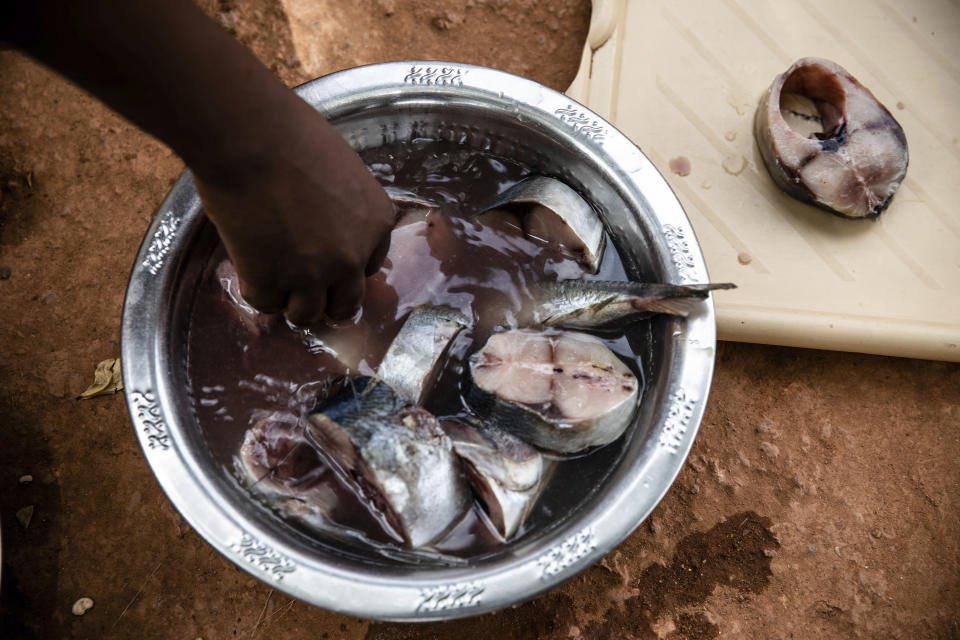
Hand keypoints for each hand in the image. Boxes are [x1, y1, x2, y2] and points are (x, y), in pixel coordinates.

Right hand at [194, 99, 394, 325]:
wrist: (251, 137)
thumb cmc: (291, 135)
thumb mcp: (341, 168)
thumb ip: (343, 205)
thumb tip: (326, 221)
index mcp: (376, 222)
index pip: (368, 267)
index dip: (344, 267)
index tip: (326, 261)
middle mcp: (351, 256)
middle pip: (344, 303)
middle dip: (324, 299)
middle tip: (301, 287)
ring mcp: (312, 273)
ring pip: (307, 315)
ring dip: (290, 301)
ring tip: (273, 279)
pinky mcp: (271, 280)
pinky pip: (265, 303)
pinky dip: (255, 288)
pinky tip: (248, 265)